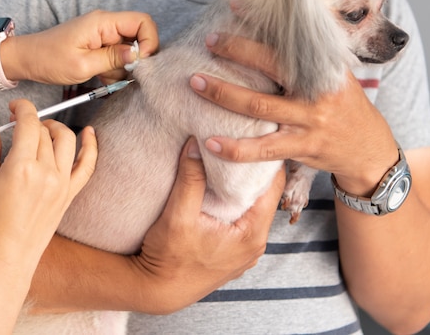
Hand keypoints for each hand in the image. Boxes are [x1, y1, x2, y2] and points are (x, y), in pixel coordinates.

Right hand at [0, 100, 97, 271]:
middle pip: (45, 131)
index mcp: (20, 167)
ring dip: (55, 128)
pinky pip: (88, 165)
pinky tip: (89, 132)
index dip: (22, 108)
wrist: (9, 253)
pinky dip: (91, 146)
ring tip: (42, 130)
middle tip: (19, 125)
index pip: (29, 123)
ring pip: (67, 140)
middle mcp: (46, 173)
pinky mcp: (71, 193)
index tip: (14, 107)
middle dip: (32, 122)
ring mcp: (62, 183)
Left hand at [2, 10, 157, 84]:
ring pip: (129, 51)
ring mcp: (103, 35)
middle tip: (122, 74)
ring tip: (101, 76)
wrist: (27, 60)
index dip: (149, 41)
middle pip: (139, 37)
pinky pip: (118, 58)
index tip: (141, 62)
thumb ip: (113, 59)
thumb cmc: (49, 59)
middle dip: (135, 59)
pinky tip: (99, 76)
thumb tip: (139, 55)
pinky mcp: (100, 45)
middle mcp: (106, 25)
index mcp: (103, 22)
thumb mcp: (83, 64)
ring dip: (122, 69)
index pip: (143, 21)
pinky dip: (113, 70)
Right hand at [127, 137, 284, 313]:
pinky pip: (242, 219)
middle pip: (265, 196)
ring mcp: (244, 251)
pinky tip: (221, 188)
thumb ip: (190, 179)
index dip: (265, 160)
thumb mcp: (177, 216)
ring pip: (253, 208)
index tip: (257, 137)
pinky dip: (235, 201)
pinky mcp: (232, 252)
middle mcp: (255, 244)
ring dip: (243, 186)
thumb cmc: (168, 260)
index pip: (273, 187)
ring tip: (232, 160)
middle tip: (244, 142)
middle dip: (253, 170)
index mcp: (252, 234)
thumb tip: (196, 144)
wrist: (156, 292)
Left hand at [191, 33, 398, 195]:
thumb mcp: (338, 75)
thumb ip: (312, 57)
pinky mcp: (303, 148)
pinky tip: (210, 142)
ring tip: (195, 84)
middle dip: (236, 52)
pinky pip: (264, 148)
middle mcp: (318, 91)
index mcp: (326, 68)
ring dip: (224, 94)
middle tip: (208, 41)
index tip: (235, 8)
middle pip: (271, 67)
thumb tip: (282, 28)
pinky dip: (236, 147)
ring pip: (261, 106)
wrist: (368, 149)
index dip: (261, 23)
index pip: (290, 39)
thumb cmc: (345, 107)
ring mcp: (310, 121)